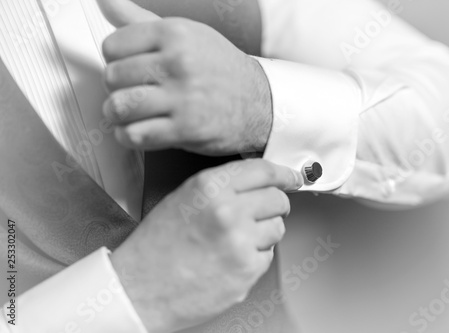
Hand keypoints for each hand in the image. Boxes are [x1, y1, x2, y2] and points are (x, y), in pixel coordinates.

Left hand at [98, 0, 272, 155]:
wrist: (259, 102)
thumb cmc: (219, 68)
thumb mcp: (186, 34)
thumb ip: (140, 20)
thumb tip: (104, 1)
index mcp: (175, 33)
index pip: (112, 46)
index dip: (115, 61)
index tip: (129, 69)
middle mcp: (179, 62)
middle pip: (112, 77)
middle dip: (117, 89)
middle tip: (132, 92)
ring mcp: (184, 98)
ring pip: (119, 107)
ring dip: (118, 115)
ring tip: (130, 113)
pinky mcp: (187, 129)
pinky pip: (135, 135)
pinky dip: (129, 136)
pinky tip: (139, 130)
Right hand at [110, 159, 302, 331]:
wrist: (139, 289)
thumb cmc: (156, 247)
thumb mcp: (184, 199)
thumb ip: (222, 187)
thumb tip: (258, 184)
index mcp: (209, 187)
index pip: (263, 170)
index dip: (284, 174)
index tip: (293, 178)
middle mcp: (227, 210)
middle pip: (278, 199)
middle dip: (273, 206)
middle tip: (259, 215)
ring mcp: (240, 242)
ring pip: (278, 227)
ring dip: (264, 233)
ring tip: (234, 241)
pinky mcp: (246, 270)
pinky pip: (267, 255)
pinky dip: (255, 257)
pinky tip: (230, 260)